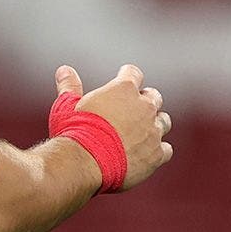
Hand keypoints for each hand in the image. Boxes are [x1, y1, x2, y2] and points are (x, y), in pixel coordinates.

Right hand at [54, 64, 172, 190]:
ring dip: (155, 124)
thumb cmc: (75, 130)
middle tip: (132, 109)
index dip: (127, 75)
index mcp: (123, 89)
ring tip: (142, 131)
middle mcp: (144, 107)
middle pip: (154, 97)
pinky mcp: (157, 154)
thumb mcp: (67, 105)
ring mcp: (153, 131)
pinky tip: (146, 152)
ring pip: (164, 121)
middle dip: (145, 100)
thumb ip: (69, 86)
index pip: (133, 73)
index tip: (123, 79)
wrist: (85, 161)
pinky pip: (166, 148)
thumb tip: (64, 70)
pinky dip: (157, 149)